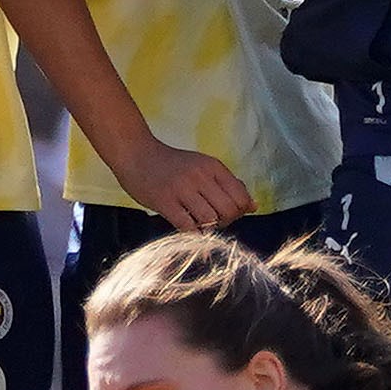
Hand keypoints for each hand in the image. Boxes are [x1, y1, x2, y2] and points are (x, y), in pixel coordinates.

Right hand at [107, 136, 251, 232]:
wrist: (136, 154)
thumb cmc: (172, 164)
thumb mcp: (203, 166)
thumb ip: (228, 184)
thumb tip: (254, 206)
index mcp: (213, 166)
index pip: (240, 197)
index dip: (239, 211)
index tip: (226, 213)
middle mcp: (200, 176)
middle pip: (228, 210)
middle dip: (225, 222)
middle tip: (213, 221)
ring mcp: (181, 189)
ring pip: (210, 219)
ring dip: (209, 228)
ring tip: (200, 224)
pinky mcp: (164, 201)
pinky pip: (188, 226)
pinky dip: (194, 235)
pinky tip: (191, 232)